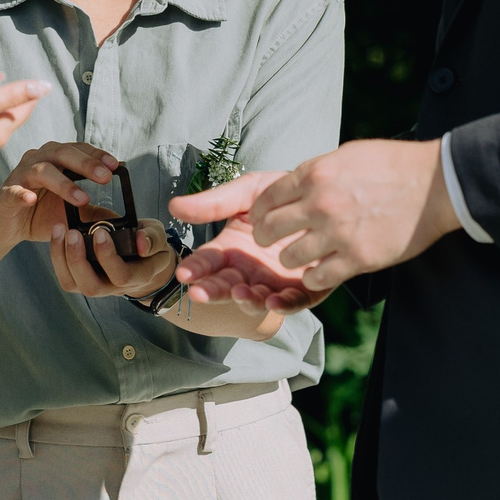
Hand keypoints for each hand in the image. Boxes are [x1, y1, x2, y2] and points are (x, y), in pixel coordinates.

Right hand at [0, 141, 121, 246]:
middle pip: (62, 153)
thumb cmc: (40, 214)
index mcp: (55, 159)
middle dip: (86, 164)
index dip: (97, 155)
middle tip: (105, 177)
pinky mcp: (6, 194)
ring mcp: (20, 175)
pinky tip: (31, 199)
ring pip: (42, 170)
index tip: (116, 165)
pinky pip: (14, 191)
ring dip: (64, 183)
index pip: (78, 150)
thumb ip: (92, 212)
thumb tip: (121, 219)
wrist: (6, 226)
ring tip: (82, 198)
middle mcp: (38, 160)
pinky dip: (22, 194)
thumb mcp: (70, 214)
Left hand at [50, 199, 176, 299]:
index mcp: (138, 276)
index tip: (100, 232)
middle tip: (72, 233)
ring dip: (62, 258)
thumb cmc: (149, 247)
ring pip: (73, 284)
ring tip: (60, 230)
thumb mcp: (159, 237)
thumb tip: (141, 243)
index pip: (122, 276)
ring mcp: (97, 286)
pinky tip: (57, 235)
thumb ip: (153, 238)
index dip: (108, 256)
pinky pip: (66, 276)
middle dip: (78, 260)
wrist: (142, 262)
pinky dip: (57, 256)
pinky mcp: (82, 280)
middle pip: (91, 286)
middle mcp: (114, 287)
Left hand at [169, 139, 455, 294]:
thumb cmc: (394, 164)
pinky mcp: (358, 258)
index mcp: (315, 174)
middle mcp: (321, 203)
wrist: (435, 184)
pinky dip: (314, 277)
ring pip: (289, 257)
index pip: (266, 198)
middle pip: (270, 229)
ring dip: (289, 259)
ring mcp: (339, 232)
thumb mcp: (347, 155)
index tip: (259, 220)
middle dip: (265, 237)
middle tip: (270, 242)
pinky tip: (318, 272)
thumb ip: (317, 171)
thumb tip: (296, 181)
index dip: (258, 212)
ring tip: (296, 258)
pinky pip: (318, 278)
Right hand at [171, 211, 329, 313]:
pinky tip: (274, 301)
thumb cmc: (281, 197)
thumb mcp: (247, 193)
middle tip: (199, 293)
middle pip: (226, 286)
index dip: (196, 268)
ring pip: (256, 299)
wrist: (325, 197)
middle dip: (212, 291)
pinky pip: (292, 302)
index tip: (184, 273)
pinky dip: (282, 305)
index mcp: (231, 249)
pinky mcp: (304, 290)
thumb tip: (174, 205)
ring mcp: (274, 283)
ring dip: (246, 300)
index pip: (207, 262)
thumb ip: (214, 203)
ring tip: (240, 293)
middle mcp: (249, 271)